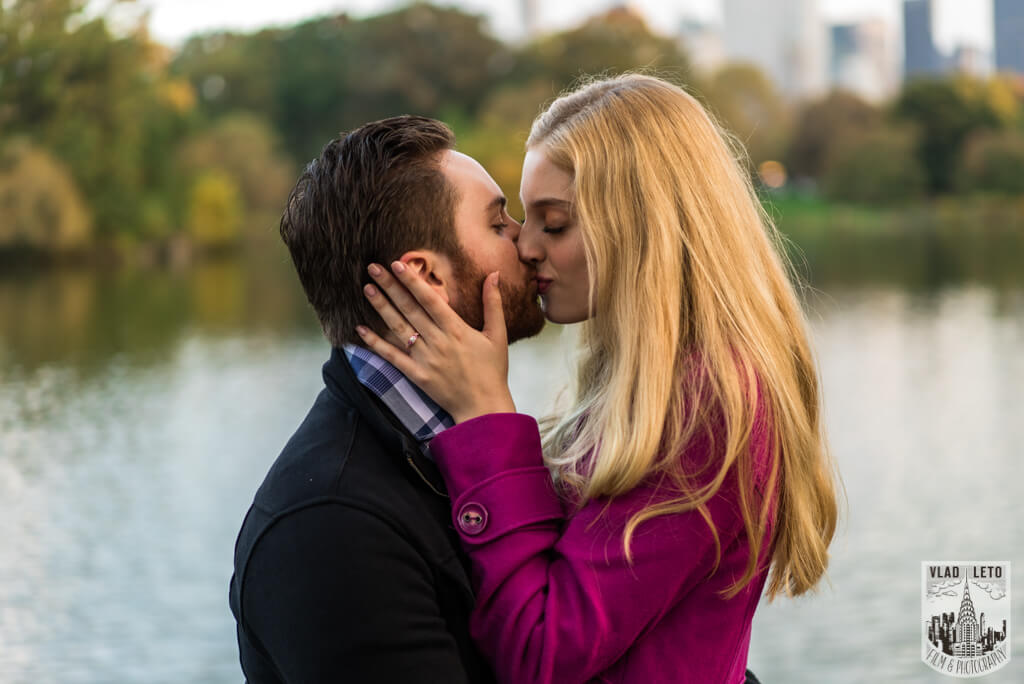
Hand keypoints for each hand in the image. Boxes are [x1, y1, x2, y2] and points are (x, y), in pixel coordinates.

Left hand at [355, 261, 515, 423]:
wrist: (483, 407)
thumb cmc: (493, 371)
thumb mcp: (498, 335)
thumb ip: (493, 304)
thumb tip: (494, 275)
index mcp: (456, 329)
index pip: (429, 299)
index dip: (412, 281)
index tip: (397, 264)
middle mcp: (438, 341)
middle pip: (409, 309)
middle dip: (391, 287)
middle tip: (373, 268)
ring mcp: (425, 359)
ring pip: (399, 328)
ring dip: (382, 308)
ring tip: (367, 289)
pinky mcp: (417, 375)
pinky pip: (393, 357)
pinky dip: (376, 343)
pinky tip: (361, 330)